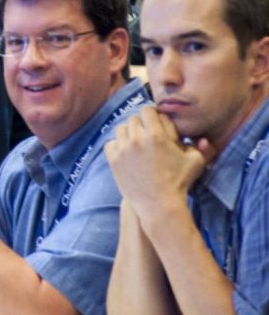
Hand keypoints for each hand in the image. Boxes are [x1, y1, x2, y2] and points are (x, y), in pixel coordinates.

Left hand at [105, 105, 215, 222]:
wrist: (159, 204)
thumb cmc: (179, 182)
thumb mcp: (195, 162)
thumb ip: (199, 146)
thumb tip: (203, 138)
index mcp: (157, 135)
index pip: (148, 110)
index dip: (152, 114)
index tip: (156, 122)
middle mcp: (138, 139)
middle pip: (133, 119)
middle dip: (141, 124)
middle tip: (147, 134)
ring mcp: (123, 149)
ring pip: (120, 129)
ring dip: (128, 133)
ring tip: (136, 143)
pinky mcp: (113, 160)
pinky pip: (110, 143)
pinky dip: (117, 146)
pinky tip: (126, 153)